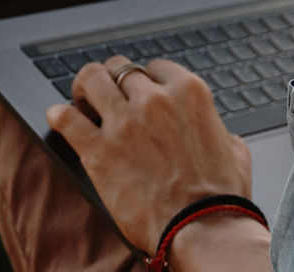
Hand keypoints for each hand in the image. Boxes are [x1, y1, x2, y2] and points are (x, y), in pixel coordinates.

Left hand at [47, 55, 253, 252]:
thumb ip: (217, 128)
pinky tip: (59, 117)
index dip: (146, 79)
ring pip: (91, 79)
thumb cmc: (220, 194)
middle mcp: (155, 99)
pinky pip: (67, 119)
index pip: (156, 67)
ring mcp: (124, 122)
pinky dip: (59, 115)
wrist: (201, 226)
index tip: (140, 92)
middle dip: (113, 78)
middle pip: (121, 68)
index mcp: (189, 93)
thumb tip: (213, 132)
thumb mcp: (234, 147)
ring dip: (85, 87)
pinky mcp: (99, 150)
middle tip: (108, 93)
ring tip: (82, 99)